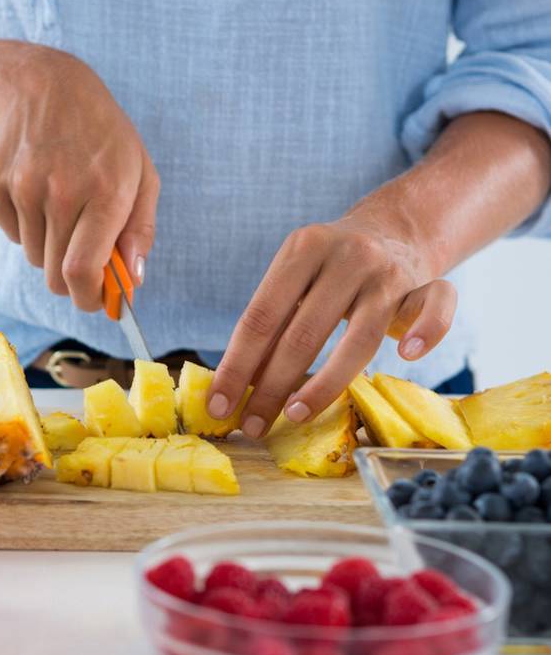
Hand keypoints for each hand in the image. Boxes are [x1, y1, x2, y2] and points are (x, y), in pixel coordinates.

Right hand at [0, 46, 158, 308]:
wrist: (43, 86)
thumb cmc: (103, 137)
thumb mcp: (141, 174)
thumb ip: (141, 230)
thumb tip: (133, 280)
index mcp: (106, 192)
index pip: (83, 271)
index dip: (88, 299)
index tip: (96, 302)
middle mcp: (62, 191)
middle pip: (56, 275)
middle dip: (72, 281)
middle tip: (82, 262)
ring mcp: (23, 187)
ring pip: (35, 258)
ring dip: (51, 248)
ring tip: (62, 208)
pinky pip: (12, 236)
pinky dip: (26, 228)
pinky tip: (38, 192)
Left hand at [207, 179, 457, 437]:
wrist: (394, 229)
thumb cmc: (330, 269)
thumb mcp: (295, 278)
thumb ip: (272, 322)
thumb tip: (234, 386)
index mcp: (303, 249)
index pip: (260, 317)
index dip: (237, 365)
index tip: (218, 405)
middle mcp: (347, 257)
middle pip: (302, 333)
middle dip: (270, 387)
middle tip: (251, 425)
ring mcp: (388, 273)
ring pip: (359, 339)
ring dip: (323, 385)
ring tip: (294, 416)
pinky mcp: (427, 285)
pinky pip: (436, 309)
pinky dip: (428, 332)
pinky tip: (409, 357)